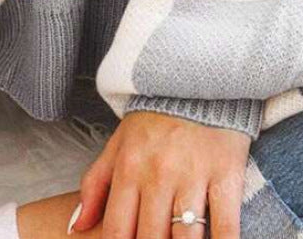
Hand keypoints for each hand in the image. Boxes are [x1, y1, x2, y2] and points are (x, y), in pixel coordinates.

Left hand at [72, 111, 250, 238]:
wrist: (197, 78)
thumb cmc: (154, 119)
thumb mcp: (118, 143)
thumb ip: (95, 185)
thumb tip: (76, 227)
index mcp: (129, 168)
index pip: (118, 231)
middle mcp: (158, 174)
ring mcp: (193, 175)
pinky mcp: (226, 174)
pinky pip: (226, 225)